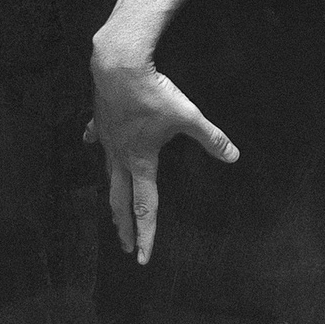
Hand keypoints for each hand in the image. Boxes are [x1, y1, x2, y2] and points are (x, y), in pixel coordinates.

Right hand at [84, 56, 237, 263]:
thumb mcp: (188, 117)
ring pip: (107, 174)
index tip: (142, 258)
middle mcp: (120, 156)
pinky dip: (97, 144)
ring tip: (112, 208)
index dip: (146, 235)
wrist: (119, 65)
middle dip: (124, 226)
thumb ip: (211, 138)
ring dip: (112, 194)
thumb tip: (233, 156)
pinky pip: (97, 137)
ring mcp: (107, 139)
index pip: (144, 207)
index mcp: (141, 162)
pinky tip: (91, 143)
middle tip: (125, 246)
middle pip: (120, 200)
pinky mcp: (101, 120)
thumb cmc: (153, 92)